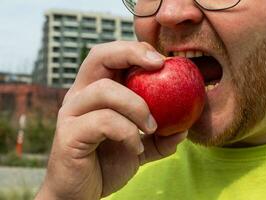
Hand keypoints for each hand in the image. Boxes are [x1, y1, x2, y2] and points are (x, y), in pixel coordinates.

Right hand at [35, 41, 187, 199]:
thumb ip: (160, 137)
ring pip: (105, 90)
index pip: (111, 56)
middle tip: (159, 66)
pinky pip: (104, 121)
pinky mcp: (68, 134)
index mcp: (95, 92)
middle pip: (99, 56)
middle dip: (131, 53)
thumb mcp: (139, 147)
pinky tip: (136, 148)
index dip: (136, 50)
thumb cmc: (107, 164)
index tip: (164, 62)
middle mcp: (79, 96)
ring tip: (152, 128)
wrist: (81, 193)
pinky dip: (127, 132)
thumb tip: (184, 128)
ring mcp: (71, 113)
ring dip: (137, 107)